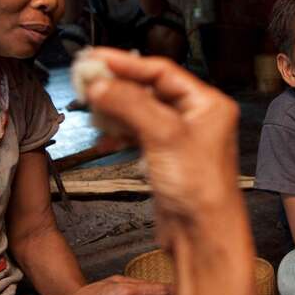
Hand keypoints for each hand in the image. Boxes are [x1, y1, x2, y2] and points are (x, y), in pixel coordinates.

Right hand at [84, 48, 241, 218]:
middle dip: (117, 88)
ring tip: (93, 111)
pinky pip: (138, 134)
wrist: (201, 235)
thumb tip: (100, 83)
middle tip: (86, 83)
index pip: (162, 71)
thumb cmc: (200, 189)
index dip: (126, 63)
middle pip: (149, 89)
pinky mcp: (166, 158)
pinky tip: (106, 140)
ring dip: (115, 111)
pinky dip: (120, 134)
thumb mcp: (163, 136)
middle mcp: (197, 117)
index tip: (95, 59)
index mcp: (207, 104)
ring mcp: (180, 138)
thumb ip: (130, 105)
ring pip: (140, 112)